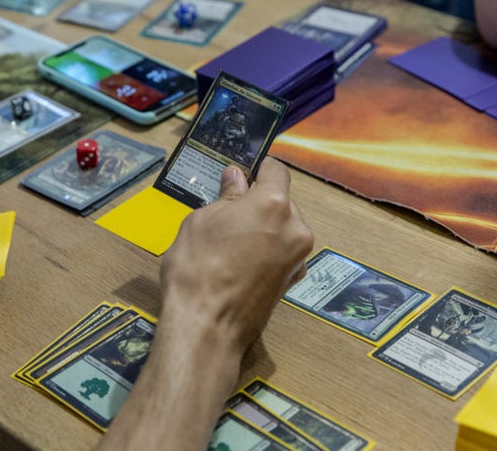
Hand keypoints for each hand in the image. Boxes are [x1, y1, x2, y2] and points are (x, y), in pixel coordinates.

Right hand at [160, 156, 313, 357]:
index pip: (276, 170)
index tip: (241, 175)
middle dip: (258, 203)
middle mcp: (296, 227)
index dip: (257, 169)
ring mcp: (298, 257)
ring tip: (230, 245)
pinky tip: (241, 264)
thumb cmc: (197, 268)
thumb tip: (236, 177)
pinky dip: (267, 251)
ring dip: (263, 228)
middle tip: (227, 215)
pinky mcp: (293, 281)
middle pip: (281, 201)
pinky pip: (282, 252)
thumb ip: (226, 196)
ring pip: (282, 228)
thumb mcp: (201, 221)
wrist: (207, 327)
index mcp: (274, 204)